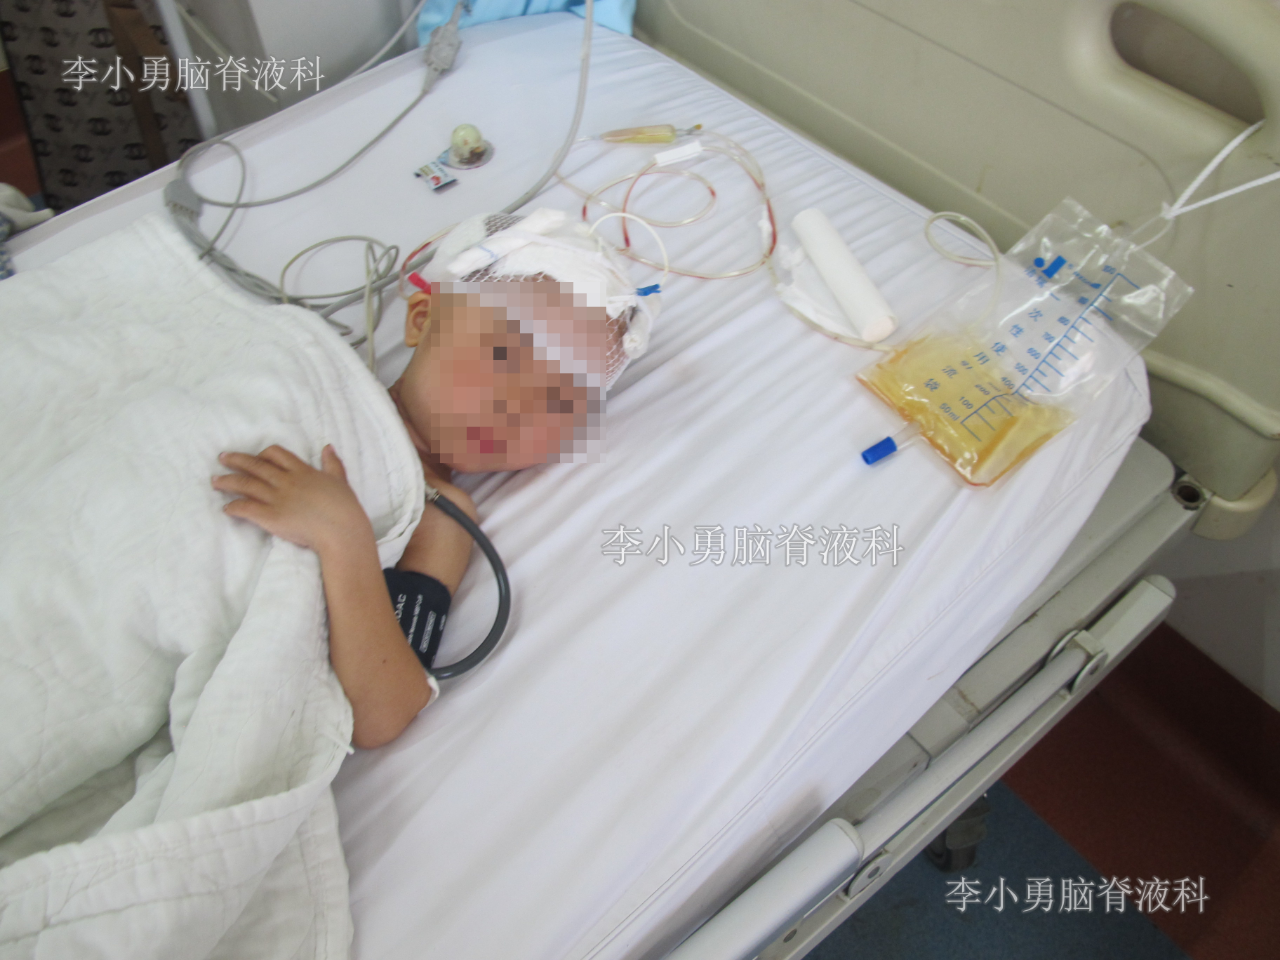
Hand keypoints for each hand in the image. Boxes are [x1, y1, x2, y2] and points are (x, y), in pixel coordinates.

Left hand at [212, 445, 370, 555]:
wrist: (341, 531)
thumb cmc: (344, 508)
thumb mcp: (340, 480)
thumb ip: (332, 463)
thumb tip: (328, 446)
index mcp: (302, 471)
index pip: (276, 454)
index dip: (262, 454)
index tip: (254, 456)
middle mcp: (286, 481)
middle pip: (255, 466)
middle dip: (236, 461)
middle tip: (222, 458)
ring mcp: (277, 498)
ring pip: (246, 484)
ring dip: (228, 482)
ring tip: (215, 481)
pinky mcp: (271, 517)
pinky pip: (246, 508)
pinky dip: (234, 507)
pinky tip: (227, 508)